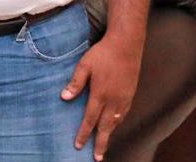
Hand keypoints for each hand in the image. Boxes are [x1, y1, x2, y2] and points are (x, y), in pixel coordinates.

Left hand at [63, 38, 141, 160]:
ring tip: (103, 144)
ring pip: (116, 122)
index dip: (83, 133)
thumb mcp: (84, 66)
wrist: (126, 45)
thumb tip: (64, 97)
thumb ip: (75, 83)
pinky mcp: (131, 94)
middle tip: (97, 158)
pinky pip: (123, 115)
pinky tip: (114, 126)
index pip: (90, 119)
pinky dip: (117, 124)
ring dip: (109, 135)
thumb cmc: (103, 54)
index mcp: (100, 94)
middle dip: (100, 143)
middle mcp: (114, 100)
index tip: (78, 145)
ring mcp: (124, 98)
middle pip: (106, 127)